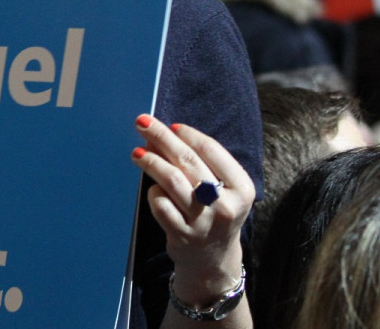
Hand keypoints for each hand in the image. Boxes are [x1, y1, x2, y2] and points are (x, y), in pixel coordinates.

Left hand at [131, 115, 253, 306]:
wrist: (213, 258)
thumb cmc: (215, 211)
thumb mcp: (224, 189)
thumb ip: (203, 163)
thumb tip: (166, 133)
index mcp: (242, 188)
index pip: (211, 150)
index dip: (188, 135)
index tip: (172, 126)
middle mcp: (225, 205)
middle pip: (188, 161)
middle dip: (162, 138)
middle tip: (142, 122)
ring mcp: (203, 222)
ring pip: (172, 181)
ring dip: (151, 161)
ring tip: (137, 152)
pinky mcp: (182, 236)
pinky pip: (161, 205)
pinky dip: (153, 192)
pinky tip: (152, 188)